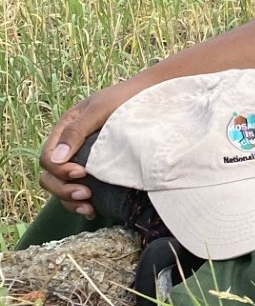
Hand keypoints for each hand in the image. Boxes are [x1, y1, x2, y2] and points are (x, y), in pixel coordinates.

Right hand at [39, 82, 138, 217]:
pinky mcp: (100, 171)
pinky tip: (93, 210)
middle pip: (50, 177)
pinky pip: (80, 191)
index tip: (82, 172)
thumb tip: (57, 159)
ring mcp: (84, 160)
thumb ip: (76, 131)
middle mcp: (71, 148)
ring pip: (63, 187)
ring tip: (89, 207)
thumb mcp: (100, 109)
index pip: (48, 158)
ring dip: (70, 201)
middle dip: (63, 189)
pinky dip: (82, 203)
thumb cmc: (127, 98)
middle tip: (86, 194)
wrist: (154, 95)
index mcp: (66, 131)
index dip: (59, 170)